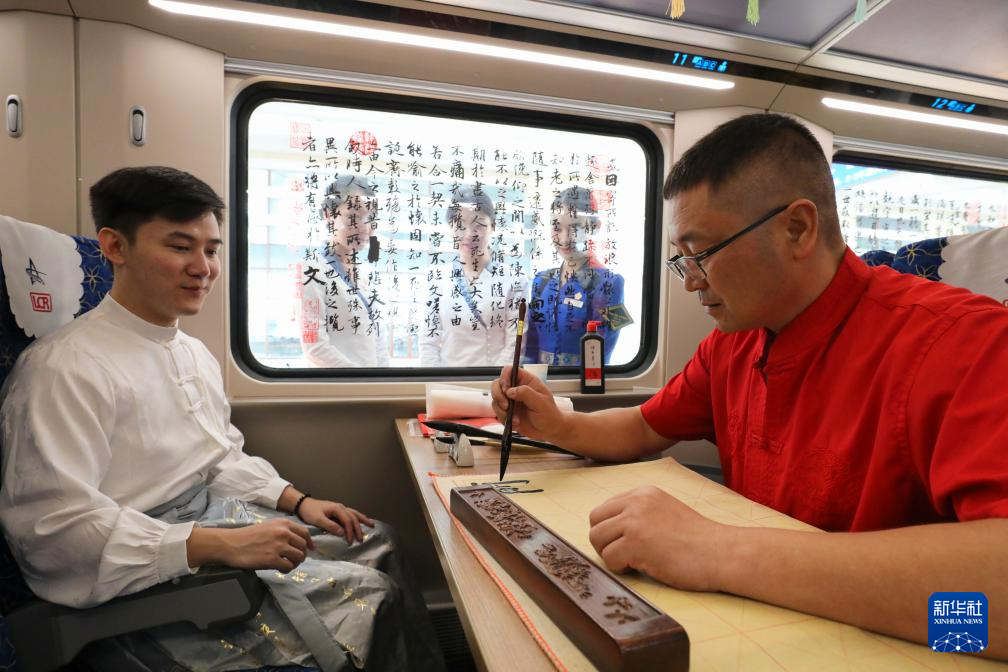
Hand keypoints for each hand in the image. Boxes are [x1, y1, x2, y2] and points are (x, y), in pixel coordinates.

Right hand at [214, 518, 314, 572]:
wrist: (230, 544)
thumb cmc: (247, 536)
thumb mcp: (268, 526)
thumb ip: (283, 530)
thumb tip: (298, 540)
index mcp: (283, 523)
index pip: (305, 533)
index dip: (309, 543)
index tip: (310, 549)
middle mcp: (283, 533)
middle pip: (303, 546)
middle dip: (301, 555)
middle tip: (295, 560)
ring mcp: (278, 546)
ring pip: (299, 557)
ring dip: (295, 563)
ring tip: (287, 565)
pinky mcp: (272, 560)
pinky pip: (288, 567)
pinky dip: (287, 570)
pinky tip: (280, 569)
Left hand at [297, 498, 373, 543]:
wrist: (303, 504)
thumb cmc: (310, 512)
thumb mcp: (318, 520)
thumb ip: (330, 526)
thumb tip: (342, 532)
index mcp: (337, 509)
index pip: (347, 521)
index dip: (350, 532)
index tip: (350, 541)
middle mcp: (341, 507)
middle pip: (353, 518)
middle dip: (358, 529)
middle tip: (361, 539)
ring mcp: (340, 508)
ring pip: (355, 514)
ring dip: (363, 519)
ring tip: (372, 524)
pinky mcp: (338, 510)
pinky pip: (351, 513)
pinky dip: (358, 517)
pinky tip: (362, 519)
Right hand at [490, 365, 563, 440]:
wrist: (548, 430)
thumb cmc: (549, 414)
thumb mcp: (541, 402)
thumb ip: (526, 393)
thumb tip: (510, 391)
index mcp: (526, 381)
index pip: (509, 371)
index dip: (504, 377)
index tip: (506, 389)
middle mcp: (516, 388)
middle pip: (497, 384)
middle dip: (498, 395)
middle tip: (506, 406)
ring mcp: (510, 400)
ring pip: (496, 399)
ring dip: (501, 410)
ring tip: (515, 418)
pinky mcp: (506, 411)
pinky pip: (497, 412)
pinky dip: (504, 418)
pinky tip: (516, 423)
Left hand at [588, 486, 731, 591]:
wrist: (722, 552)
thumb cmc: (699, 540)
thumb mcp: (666, 511)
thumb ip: (640, 513)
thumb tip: (612, 528)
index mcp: (643, 493)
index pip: (605, 508)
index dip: (610, 529)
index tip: (625, 542)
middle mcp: (636, 502)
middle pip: (595, 521)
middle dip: (604, 541)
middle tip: (624, 554)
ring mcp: (634, 522)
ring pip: (597, 539)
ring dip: (611, 555)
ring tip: (633, 561)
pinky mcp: (635, 543)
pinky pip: (609, 559)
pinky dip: (620, 569)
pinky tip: (640, 568)